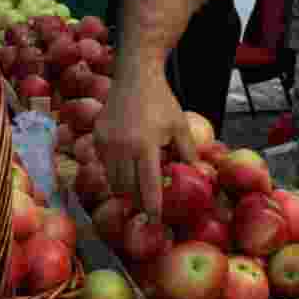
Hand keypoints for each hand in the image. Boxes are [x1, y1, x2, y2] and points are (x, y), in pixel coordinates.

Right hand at [93, 65, 196, 220]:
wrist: (135, 76)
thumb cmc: (161, 101)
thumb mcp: (179, 126)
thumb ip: (188, 154)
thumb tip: (201, 177)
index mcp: (145, 145)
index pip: (147, 186)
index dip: (152, 207)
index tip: (156, 222)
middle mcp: (122, 147)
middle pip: (127, 188)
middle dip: (137, 201)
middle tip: (147, 209)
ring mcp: (106, 142)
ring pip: (113, 180)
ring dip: (125, 189)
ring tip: (137, 192)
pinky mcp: (97, 137)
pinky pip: (104, 165)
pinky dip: (115, 172)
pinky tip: (126, 167)